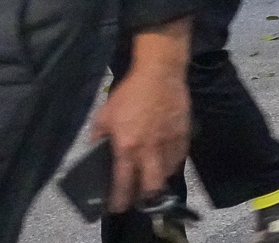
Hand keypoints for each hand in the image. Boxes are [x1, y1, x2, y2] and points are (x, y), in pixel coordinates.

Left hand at [92, 23, 189, 211]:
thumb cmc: (129, 92)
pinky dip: (173, 163)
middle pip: (151, 187)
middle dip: (144, 197)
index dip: (119, 200)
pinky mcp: (184, 134)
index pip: (123, 183)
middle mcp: (149, 150)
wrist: (160, 72)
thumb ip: (98, 136)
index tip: (116, 207)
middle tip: (139, 197)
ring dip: (159, 180)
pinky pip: (180, 157)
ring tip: (153, 179)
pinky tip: (167, 161)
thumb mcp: (104, 114)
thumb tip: (94, 149)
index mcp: (127, 147)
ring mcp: (169, 143)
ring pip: (168, 174)